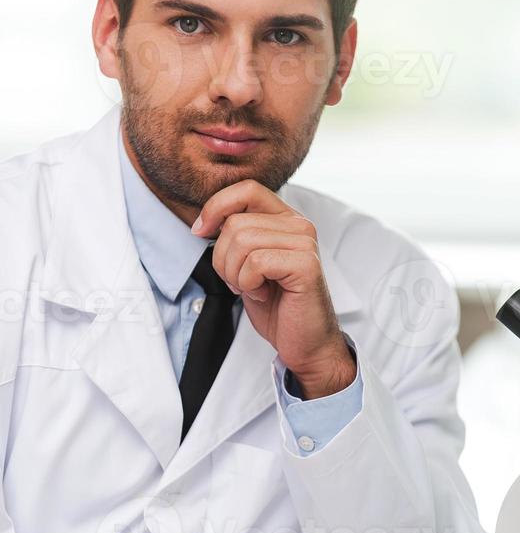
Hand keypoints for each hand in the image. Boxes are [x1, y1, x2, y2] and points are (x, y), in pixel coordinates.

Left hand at [191, 179, 355, 398]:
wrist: (305, 343)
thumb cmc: (277, 306)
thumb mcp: (247, 264)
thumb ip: (235, 236)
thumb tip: (203, 223)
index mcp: (285, 219)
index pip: (246, 189)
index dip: (215, 207)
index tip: (201, 233)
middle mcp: (299, 225)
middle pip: (236, 222)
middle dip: (223, 258)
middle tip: (240, 282)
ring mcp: (305, 243)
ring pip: (242, 241)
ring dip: (235, 274)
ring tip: (253, 289)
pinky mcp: (306, 265)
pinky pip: (255, 262)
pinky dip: (248, 284)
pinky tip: (263, 295)